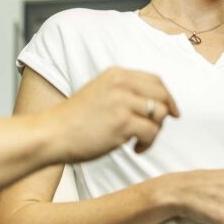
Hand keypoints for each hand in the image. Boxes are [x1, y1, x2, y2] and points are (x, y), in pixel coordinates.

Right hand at [45, 67, 178, 162]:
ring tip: (139, 141)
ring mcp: (122, 102)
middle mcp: (121, 84)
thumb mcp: (100, 92)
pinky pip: (151, 132)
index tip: (172, 111)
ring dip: (155, 131)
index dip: (167, 97)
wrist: (51, 134)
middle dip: (166, 114)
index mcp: (117, 74)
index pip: (155, 81)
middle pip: (162, 95)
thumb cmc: (74, 120)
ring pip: (160, 114)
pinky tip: (135, 149)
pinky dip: (148, 144)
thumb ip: (124, 92)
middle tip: (156, 129)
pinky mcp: (122, 123)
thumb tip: (155, 103)